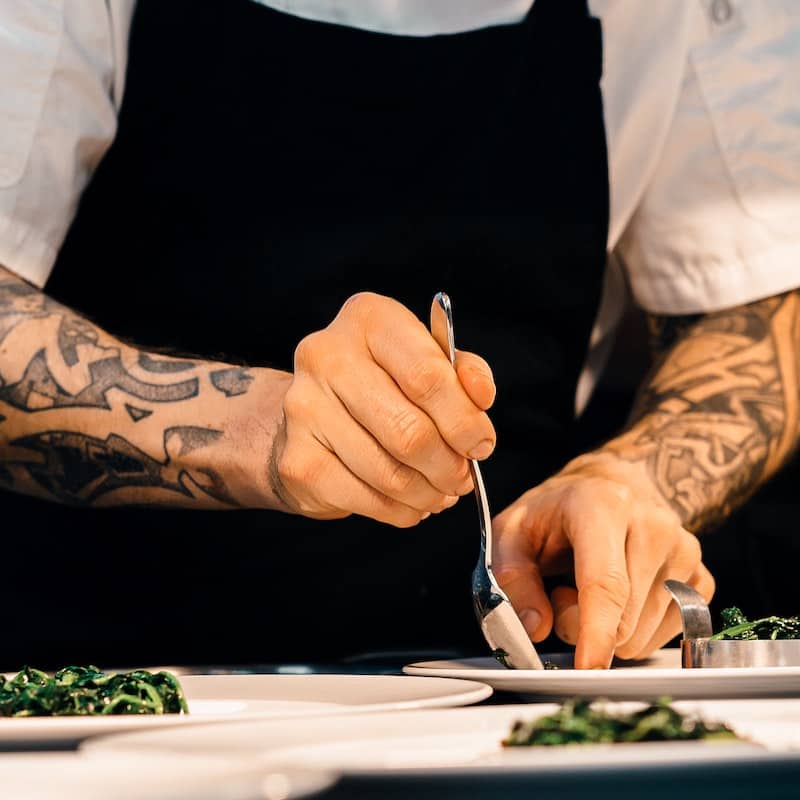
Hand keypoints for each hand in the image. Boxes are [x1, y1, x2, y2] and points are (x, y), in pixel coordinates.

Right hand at [269, 292, 496, 525]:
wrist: (314, 413)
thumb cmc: (384, 382)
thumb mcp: (428, 360)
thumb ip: (463, 372)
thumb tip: (481, 397)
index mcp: (369, 319)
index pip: (427, 376)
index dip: (465, 421)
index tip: (481, 445)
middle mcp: (327, 356)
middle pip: (409, 431)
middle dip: (449, 465)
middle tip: (462, 478)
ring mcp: (305, 408)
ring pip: (390, 473)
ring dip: (428, 493)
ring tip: (440, 492)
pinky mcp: (296, 459)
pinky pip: (365, 499)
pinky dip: (400, 511)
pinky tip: (410, 503)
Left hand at [491, 452, 713, 667]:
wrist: (610, 486)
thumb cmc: (557, 512)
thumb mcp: (512, 532)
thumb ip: (513, 579)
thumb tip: (535, 628)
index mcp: (603, 506)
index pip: (606, 582)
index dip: (596, 631)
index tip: (589, 667)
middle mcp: (654, 525)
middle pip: (622, 618)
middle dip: (581, 625)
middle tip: (563, 591)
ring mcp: (685, 551)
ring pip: (643, 635)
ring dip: (609, 628)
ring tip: (592, 587)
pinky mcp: (702, 578)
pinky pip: (666, 637)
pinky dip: (636, 631)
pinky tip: (622, 597)